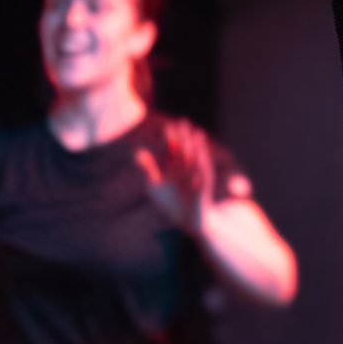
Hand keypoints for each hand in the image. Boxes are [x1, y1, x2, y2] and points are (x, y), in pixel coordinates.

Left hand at [135, 118, 215, 234]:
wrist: (188, 221)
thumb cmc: (171, 203)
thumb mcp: (155, 185)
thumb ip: (148, 168)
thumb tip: (137, 151)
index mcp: (173, 166)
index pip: (170, 149)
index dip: (169, 139)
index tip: (166, 127)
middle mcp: (185, 167)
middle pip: (182, 148)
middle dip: (181, 137)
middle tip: (179, 122)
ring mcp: (195, 173)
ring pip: (193, 154)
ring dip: (193, 143)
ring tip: (192, 129)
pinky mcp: (205, 180)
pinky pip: (204, 166)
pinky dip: (202, 155)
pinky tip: (201, 145)